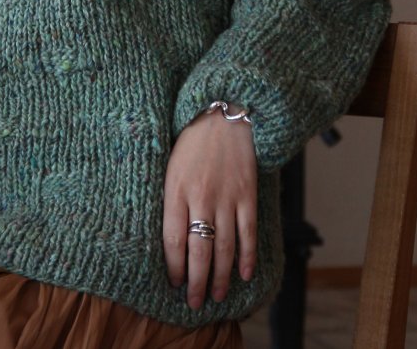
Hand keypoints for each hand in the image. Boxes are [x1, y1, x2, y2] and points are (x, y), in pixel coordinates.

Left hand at [162, 105, 256, 308]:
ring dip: (220, 276)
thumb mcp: (169, 164)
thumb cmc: (192, 139)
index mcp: (176, 189)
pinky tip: (245, 274)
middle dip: (196, 281)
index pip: (173, 240)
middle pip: (199, 251)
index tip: (174, 283)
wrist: (225, 115)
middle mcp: (201, 197)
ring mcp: (227, 198)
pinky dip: (248, 257)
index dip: (174, 266)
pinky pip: (248, 234)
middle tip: (194, 302)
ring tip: (216, 295)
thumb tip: (168, 234)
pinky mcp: (247, 195)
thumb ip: (169, 197)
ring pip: (224, 248)